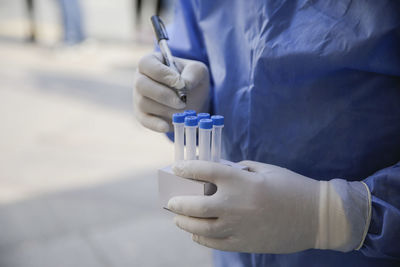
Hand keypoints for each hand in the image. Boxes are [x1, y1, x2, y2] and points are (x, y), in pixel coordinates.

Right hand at [133, 53, 209, 131]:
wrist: (194, 99)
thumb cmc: (191, 79)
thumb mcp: (198, 71)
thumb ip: (193, 73)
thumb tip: (184, 84)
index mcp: (151, 62)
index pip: (146, 64)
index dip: (162, 73)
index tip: (180, 83)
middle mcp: (140, 79)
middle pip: (141, 85)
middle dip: (163, 94)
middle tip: (182, 101)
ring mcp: (139, 98)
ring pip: (144, 103)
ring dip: (165, 108)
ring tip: (183, 110)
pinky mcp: (143, 115)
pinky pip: (145, 120)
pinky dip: (155, 124)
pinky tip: (166, 126)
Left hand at [168, 160, 369, 253]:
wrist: (316, 216)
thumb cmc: (291, 187)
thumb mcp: (264, 170)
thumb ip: (237, 170)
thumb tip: (215, 171)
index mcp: (241, 182)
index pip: (204, 171)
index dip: (186, 169)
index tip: (177, 169)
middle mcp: (235, 205)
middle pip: (194, 206)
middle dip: (177, 202)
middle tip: (171, 200)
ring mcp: (238, 227)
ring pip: (200, 228)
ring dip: (184, 223)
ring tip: (177, 218)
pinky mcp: (244, 243)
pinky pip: (214, 243)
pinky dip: (200, 237)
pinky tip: (195, 233)